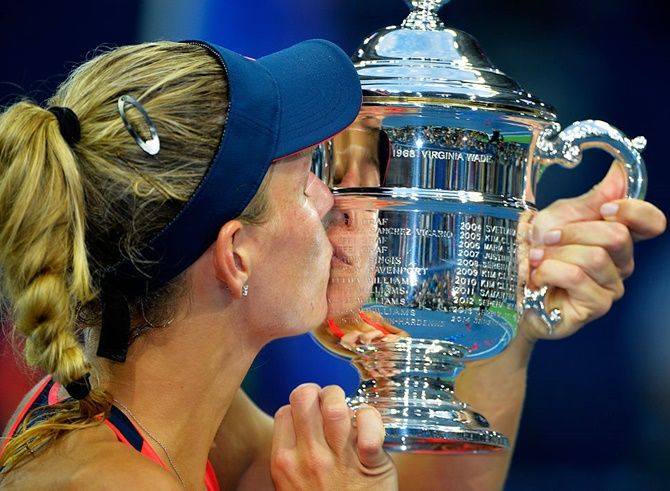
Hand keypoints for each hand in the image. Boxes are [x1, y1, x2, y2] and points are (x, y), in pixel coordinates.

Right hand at [271, 384, 396, 490]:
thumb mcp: (292, 488)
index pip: (285, 410)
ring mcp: (339, 460)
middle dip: (319, 392)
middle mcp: (309, 458)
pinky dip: (372, 421)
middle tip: (331, 403)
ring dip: (344, 400)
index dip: (300, 405)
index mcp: (285, 463)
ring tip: (350, 411)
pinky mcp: (370, 465)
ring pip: (335, 407)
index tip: (311, 411)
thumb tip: (299, 425)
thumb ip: (294, 458)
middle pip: (305, 397)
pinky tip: (370, 427)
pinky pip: (369, 428)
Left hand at [521, 161, 665, 340]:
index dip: (633, 211)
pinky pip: (576, 277)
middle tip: (548, 238)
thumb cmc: (538, 252)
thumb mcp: (561, 216)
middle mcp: (621, 263)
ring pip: (595, 257)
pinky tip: (539, 277)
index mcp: (618, 237)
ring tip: (538, 259)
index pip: (652, 223)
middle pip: (617, 236)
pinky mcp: (596, 305)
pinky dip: (549, 271)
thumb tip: (620, 171)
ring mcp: (611, 286)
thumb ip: (593, 198)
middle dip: (573, 232)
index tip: (604, 208)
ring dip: (555, 254)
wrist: (513, 284)